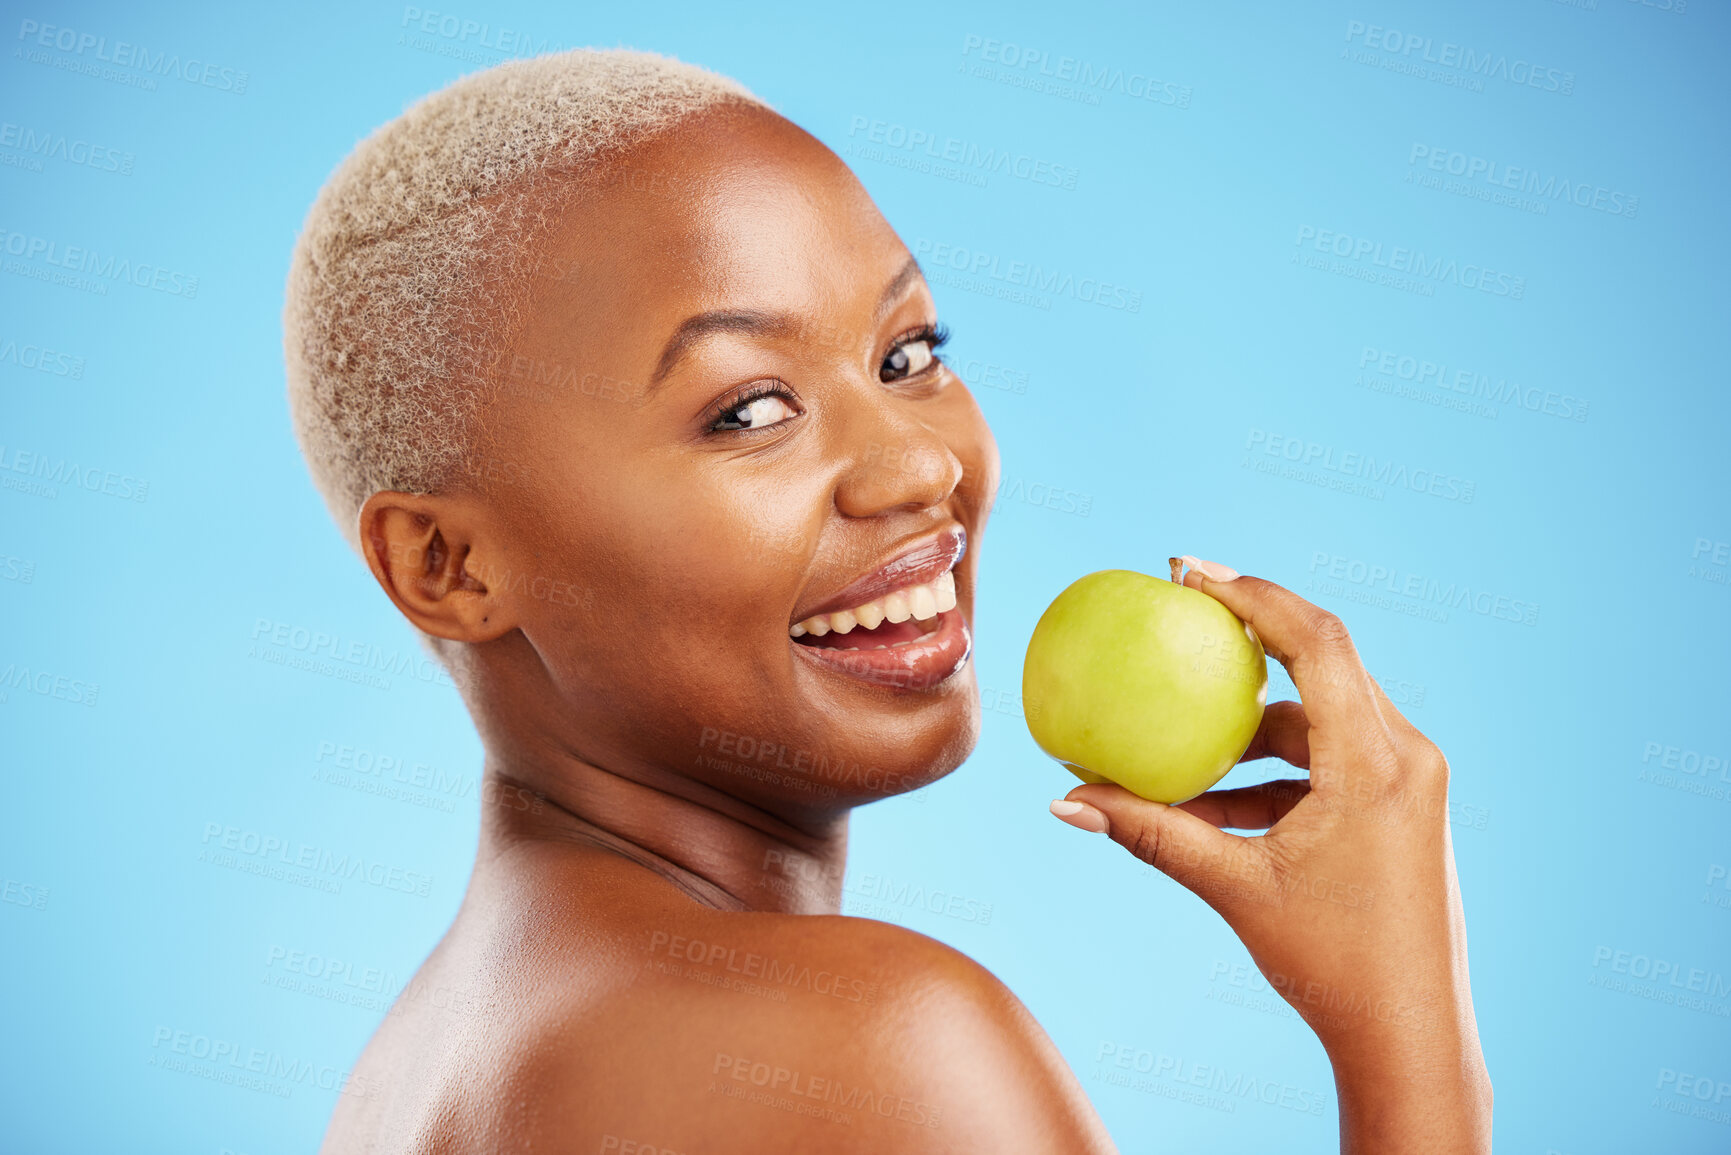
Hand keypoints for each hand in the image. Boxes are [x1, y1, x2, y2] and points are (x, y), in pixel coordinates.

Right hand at [1048, 558, 1490, 1152]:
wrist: (1410, 1036)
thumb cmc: (1331, 965)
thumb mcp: (1234, 888)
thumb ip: (1150, 832)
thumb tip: (1066, 799)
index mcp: (1377, 762)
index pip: (1315, 641)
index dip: (1251, 592)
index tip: (1185, 570)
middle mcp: (1406, 756)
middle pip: (1325, 659)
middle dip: (1249, 632)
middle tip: (1180, 607)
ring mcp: (1409, 781)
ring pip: (1322, 714)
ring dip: (1249, 722)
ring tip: (1178, 734)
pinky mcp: (1400, 806)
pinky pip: (1329, 758)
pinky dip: (1270, 766)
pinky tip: (1209, 798)